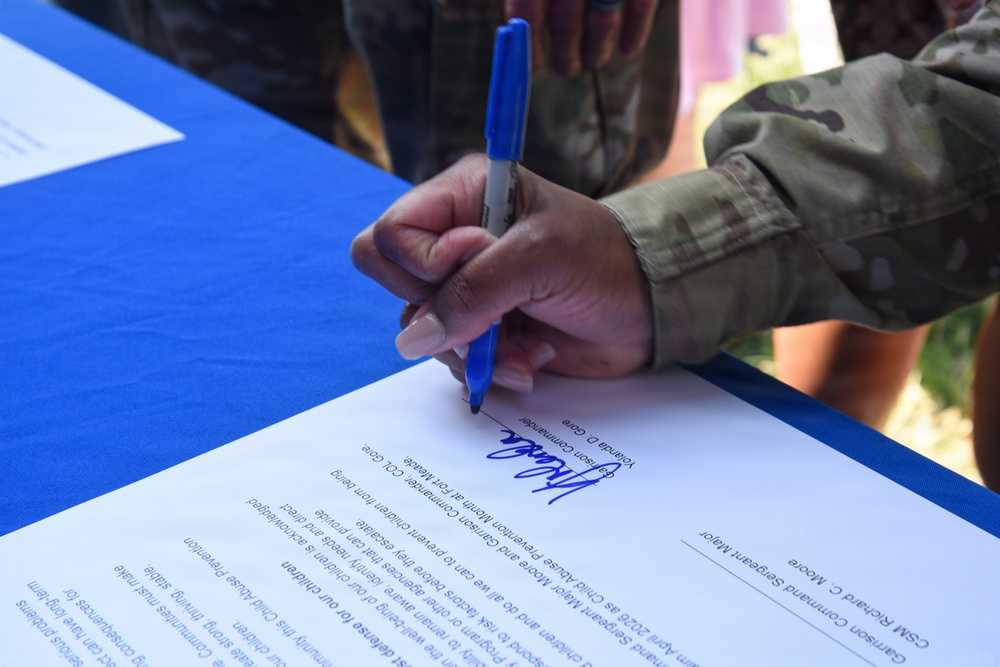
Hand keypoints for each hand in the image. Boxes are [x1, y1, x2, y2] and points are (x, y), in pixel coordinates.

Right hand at [351, 154, 653, 392]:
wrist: (649, 310)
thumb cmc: (604, 262)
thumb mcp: (539, 259)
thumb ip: (472, 293)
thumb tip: (411, 338)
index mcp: (463, 197)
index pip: (392, 234)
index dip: (422, 261)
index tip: (475, 260)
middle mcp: (455, 241)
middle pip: (395, 283)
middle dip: (443, 313)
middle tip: (493, 312)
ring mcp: (468, 289)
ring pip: (423, 331)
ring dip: (474, 349)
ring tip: (525, 347)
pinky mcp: (483, 329)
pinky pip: (453, 359)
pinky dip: (491, 367)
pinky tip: (531, 357)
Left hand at [505, 0, 659, 75]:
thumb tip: (518, 32)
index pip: (526, 13)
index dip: (530, 47)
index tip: (535, 68)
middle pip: (566, 23)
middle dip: (565, 54)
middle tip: (566, 69)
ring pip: (602, 21)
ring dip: (596, 49)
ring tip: (593, 61)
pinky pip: (641, 8)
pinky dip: (635, 33)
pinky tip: (628, 49)